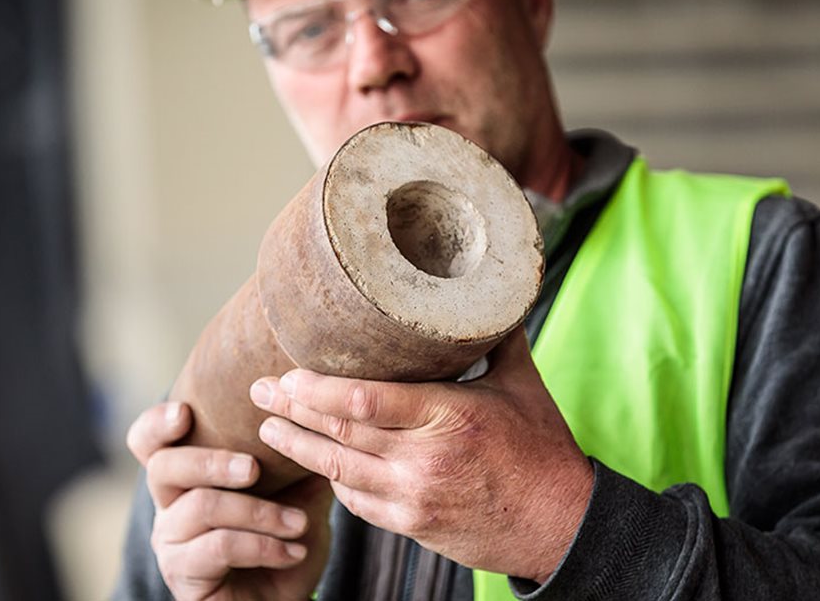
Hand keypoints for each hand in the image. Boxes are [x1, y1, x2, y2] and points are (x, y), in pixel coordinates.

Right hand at [126, 402, 332, 600]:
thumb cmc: (282, 543)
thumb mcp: (297, 498)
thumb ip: (298, 466)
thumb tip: (315, 429)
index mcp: (187, 477)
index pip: (148, 443)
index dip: (156, 423)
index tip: (185, 412)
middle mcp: (168, 506)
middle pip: (164, 466)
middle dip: (213, 461)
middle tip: (255, 468)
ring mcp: (171, 542)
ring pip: (201, 506)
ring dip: (258, 512)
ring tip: (299, 524)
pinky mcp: (183, 576)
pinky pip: (219, 547)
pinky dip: (263, 545)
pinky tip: (294, 552)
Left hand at [248, 328, 593, 583]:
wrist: (560, 525)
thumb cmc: (543, 450)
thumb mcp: (523, 385)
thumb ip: (498, 339)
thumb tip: (486, 294)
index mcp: (449, 416)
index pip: (364, 400)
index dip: (316, 389)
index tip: (287, 373)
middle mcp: (423, 459)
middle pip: (339, 432)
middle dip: (291, 410)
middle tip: (259, 389)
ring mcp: (413, 497)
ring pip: (338, 469)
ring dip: (297, 447)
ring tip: (267, 427)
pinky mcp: (411, 524)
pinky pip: (357, 501)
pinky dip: (332, 478)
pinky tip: (313, 461)